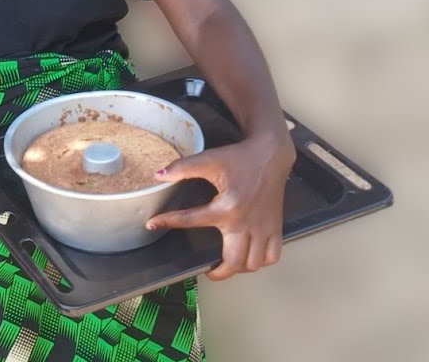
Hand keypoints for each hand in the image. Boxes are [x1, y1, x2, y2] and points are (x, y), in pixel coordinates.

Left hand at [146, 131, 295, 280]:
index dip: (168, 222)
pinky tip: (249, 255)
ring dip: (238, 268)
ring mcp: (264, 228)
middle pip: (232, 262)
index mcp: (227, 207)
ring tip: (227, 262)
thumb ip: (182, 168)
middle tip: (208, 270)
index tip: (152, 224)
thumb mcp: (209, 159)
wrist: (271, 154)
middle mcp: (246, 223)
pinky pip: (272, 256)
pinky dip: (260, 261)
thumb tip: (158, 175)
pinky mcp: (276, 228)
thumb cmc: (240, 158)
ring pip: (252, 263)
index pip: (191, 221)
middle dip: (217, 272)